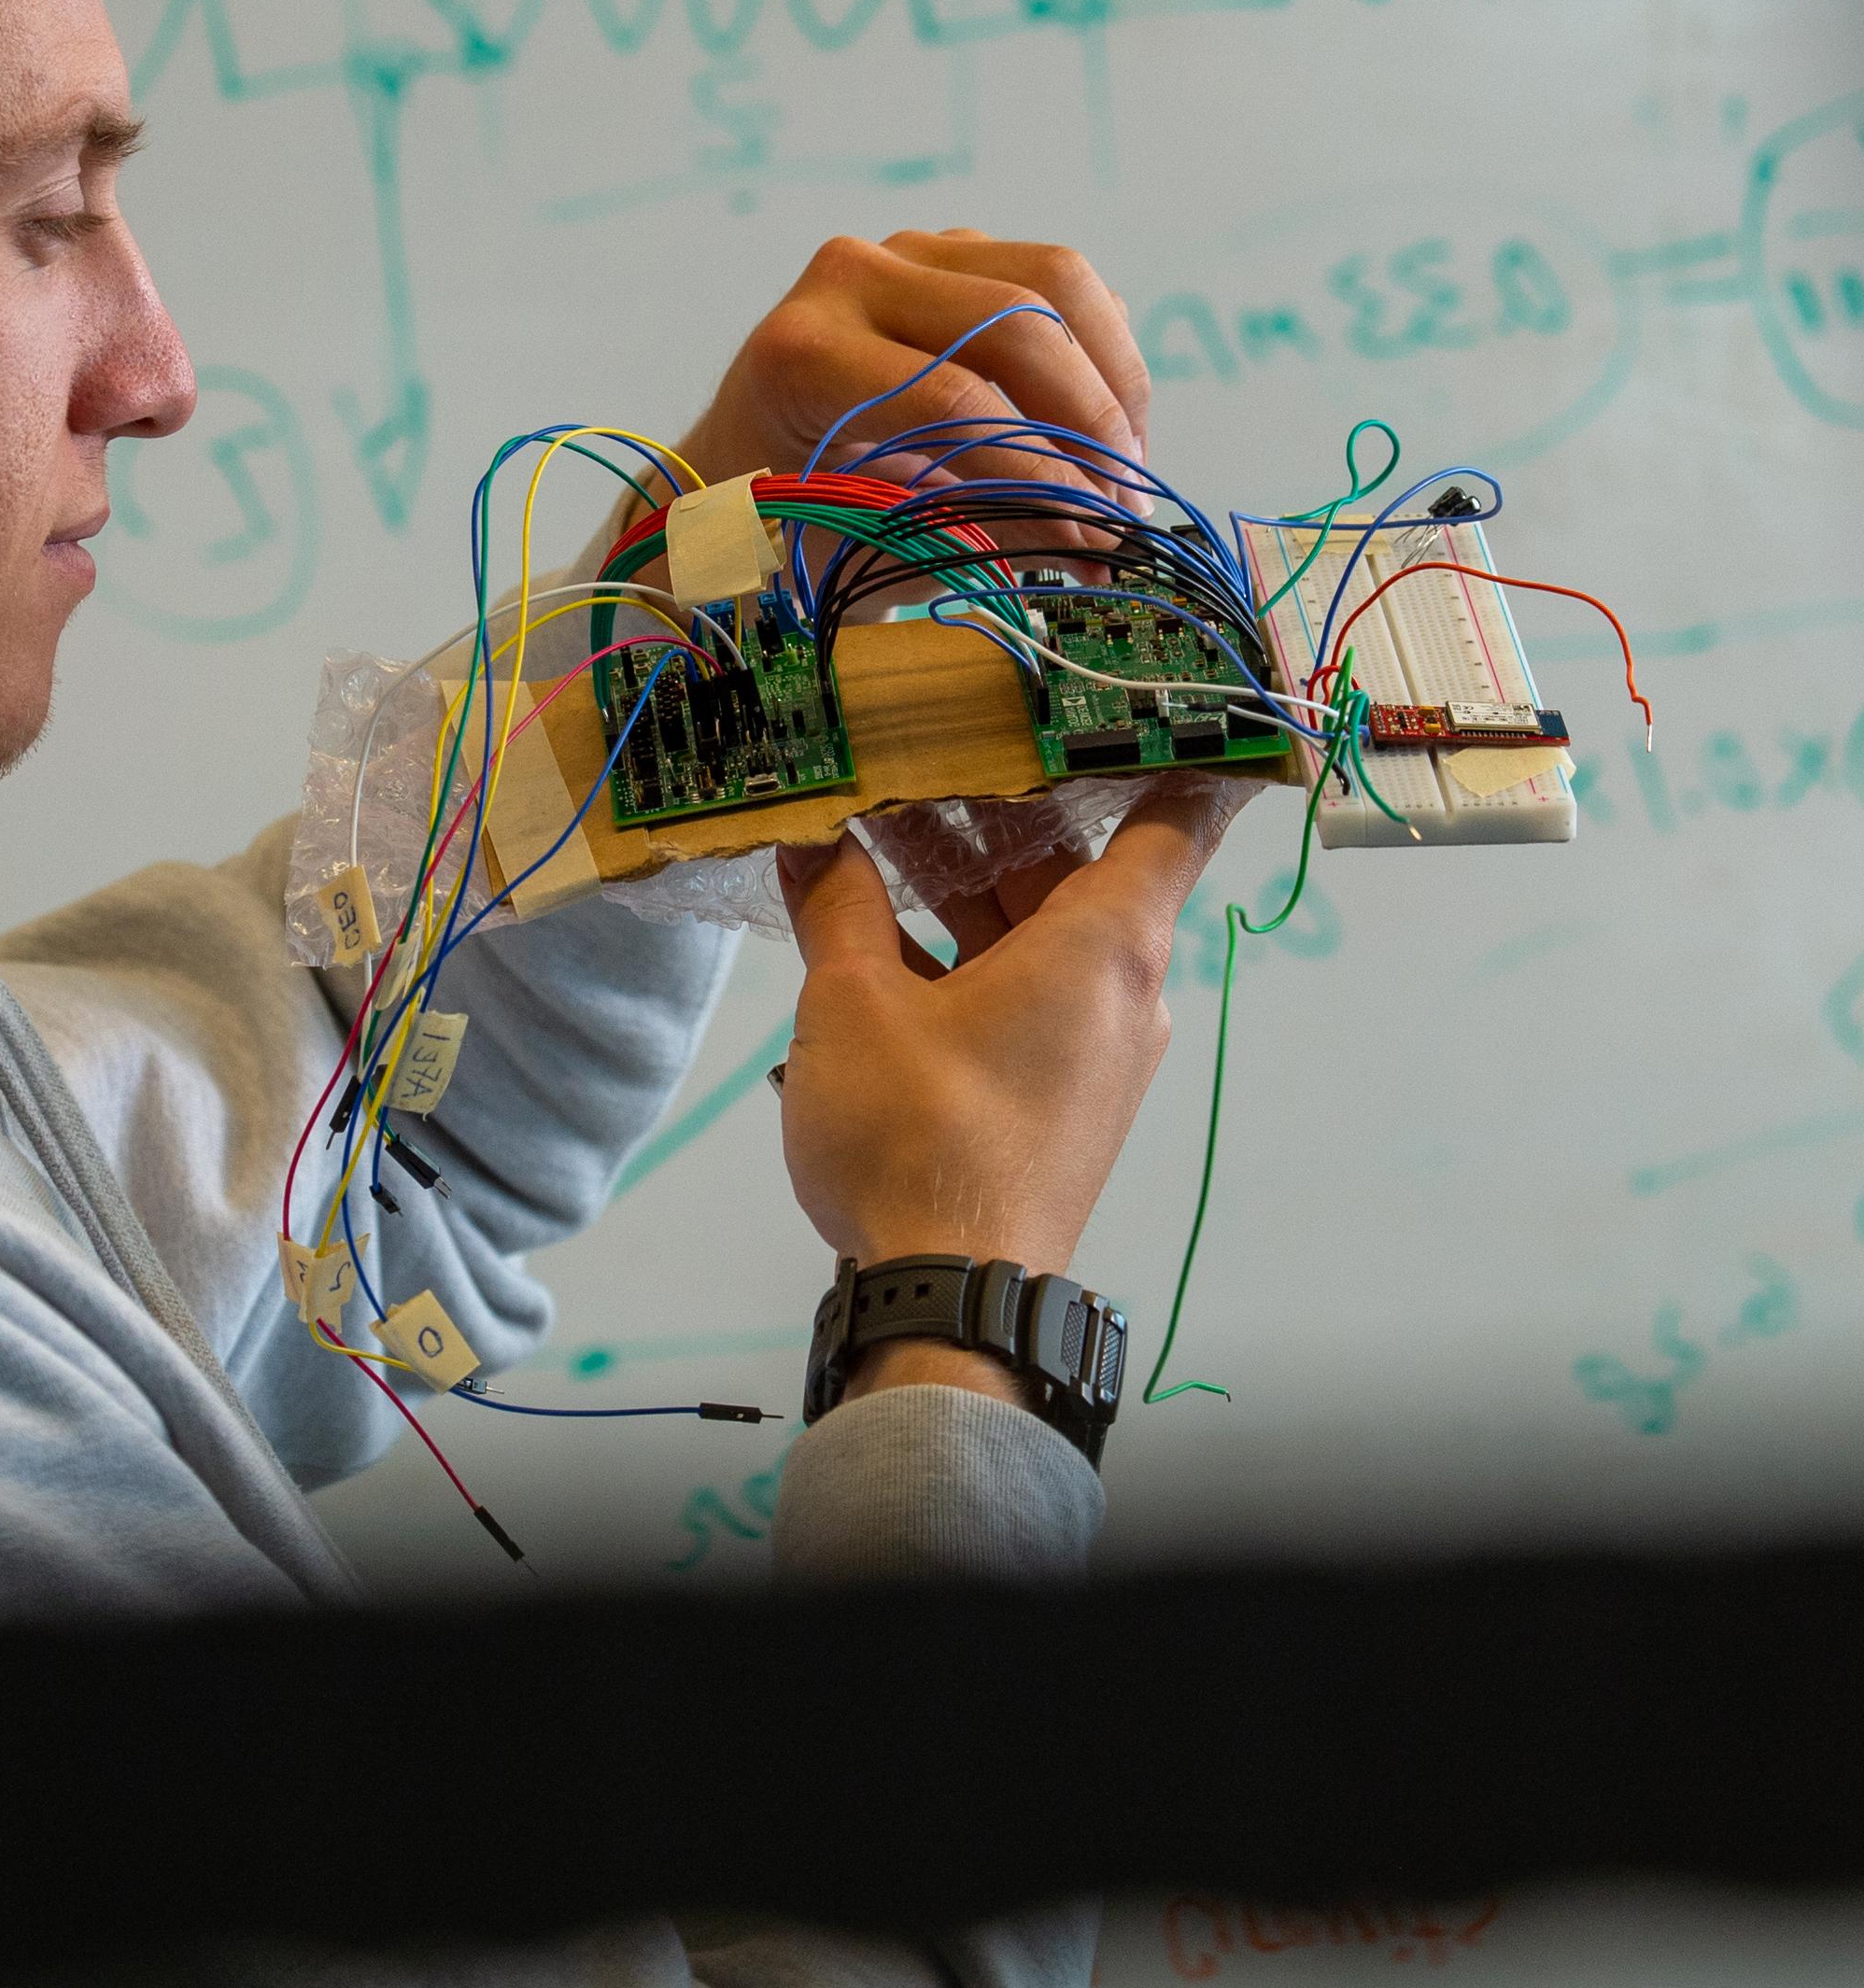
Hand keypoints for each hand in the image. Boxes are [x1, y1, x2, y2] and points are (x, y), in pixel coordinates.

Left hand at [669, 228, 1151, 546]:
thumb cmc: (794, 516)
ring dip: (1113, 379)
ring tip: (1127, 470)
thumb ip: (973, 535)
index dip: (1036, 469)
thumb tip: (1094, 546)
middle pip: (1018, 317)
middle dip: (1090, 418)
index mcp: (802, 352)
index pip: (950, 396)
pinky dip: (1102, 355)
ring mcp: (907, 250)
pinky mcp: (958, 250)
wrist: (751, 458)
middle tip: (1125, 504)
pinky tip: (1105, 433)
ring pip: (1058, 279)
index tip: (1091, 532)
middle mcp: (850, 277)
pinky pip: (1063, 285)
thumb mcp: (866, 540)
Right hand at [775, 779, 1251, 1289]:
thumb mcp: (854, 1002)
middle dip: (994, 808)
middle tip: (921, 748)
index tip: (1140, 690)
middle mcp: (1123, 990)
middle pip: (1078, 867)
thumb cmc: (921, 1135)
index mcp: (1105, 945)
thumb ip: (837, 907)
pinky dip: (963, 952)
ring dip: (962, 883)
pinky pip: (1024, 991)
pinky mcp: (1060, 1095)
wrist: (950, 1297)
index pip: (1176, 816)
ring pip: (1039, 932)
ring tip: (870, 833)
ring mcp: (1096, 1049)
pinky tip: (872, 934)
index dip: (1164, 747)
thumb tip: (812, 841)